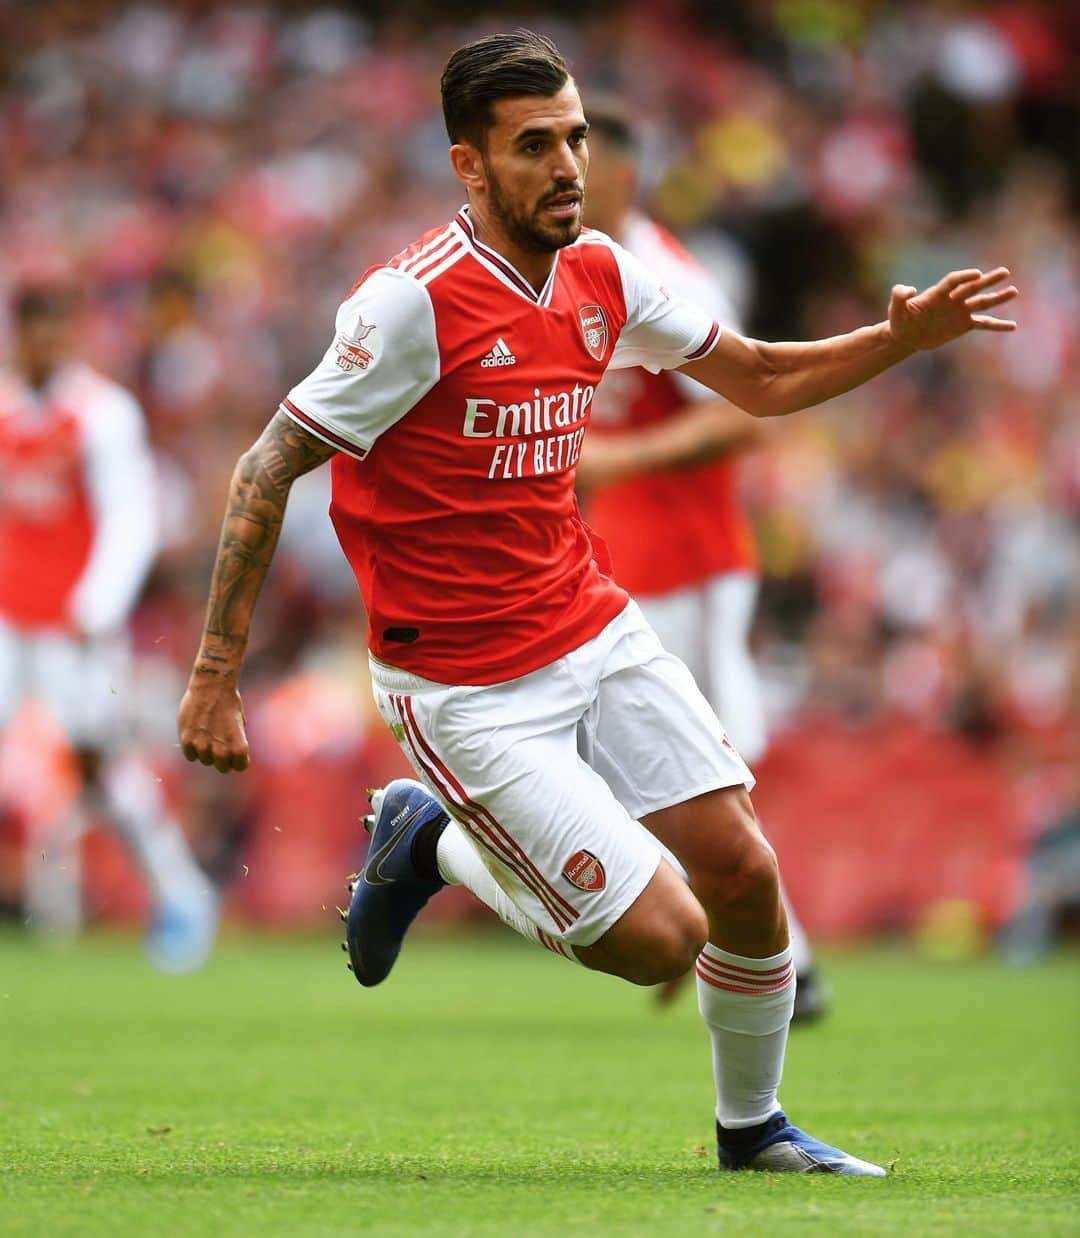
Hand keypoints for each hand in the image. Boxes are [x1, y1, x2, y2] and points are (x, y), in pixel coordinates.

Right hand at [178, 671, 249, 772]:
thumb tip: (230, 754)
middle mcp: (221, 748)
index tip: (236, 756)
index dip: (239, 762)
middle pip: (223, 767)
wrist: (211, 685)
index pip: (240, 766)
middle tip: (220, 748)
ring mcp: (203, 744)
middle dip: (223, 760)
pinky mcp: (187, 739)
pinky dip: (193, 749)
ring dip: (207, 752)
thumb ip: (235, 740)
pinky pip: (190, 755)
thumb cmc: (228, 701)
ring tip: (207, 736)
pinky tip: (196, 736)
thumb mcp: (239, 722)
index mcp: (238, 744)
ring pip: (205, 760)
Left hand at [888, 268, 1017, 351]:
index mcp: (937, 294)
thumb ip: (899, 295)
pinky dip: (997, 325)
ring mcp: (960, 311)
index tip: (977, 274)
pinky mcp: (963, 325)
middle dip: (988, 281)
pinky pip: (983, 323)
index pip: (953, 282)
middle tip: (1005, 272)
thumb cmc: (899, 320)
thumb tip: (910, 289)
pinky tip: (1012, 326)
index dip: (964, 277)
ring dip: (997, 298)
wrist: (906, 336)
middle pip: (972, 287)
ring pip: (982, 303)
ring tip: (1014, 291)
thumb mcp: (894, 309)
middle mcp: (952, 300)